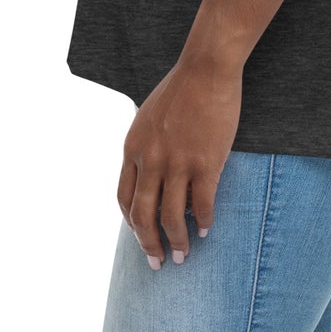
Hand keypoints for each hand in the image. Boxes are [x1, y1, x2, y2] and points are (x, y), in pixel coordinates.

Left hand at [117, 56, 241, 268]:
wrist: (206, 68)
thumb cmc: (180, 89)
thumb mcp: (148, 118)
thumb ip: (144, 147)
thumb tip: (148, 178)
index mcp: (133, 147)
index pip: (124, 198)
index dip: (132, 224)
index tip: (142, 236)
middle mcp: (150, 158)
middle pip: (143, 215)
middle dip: (149, 244)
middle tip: (158, 263)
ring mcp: (177, 161)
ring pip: (172, 216)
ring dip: (176, 241)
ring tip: (183, 255)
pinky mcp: (205, 161)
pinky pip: (202, 203)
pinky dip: (203, 222)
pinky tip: (206, 230)